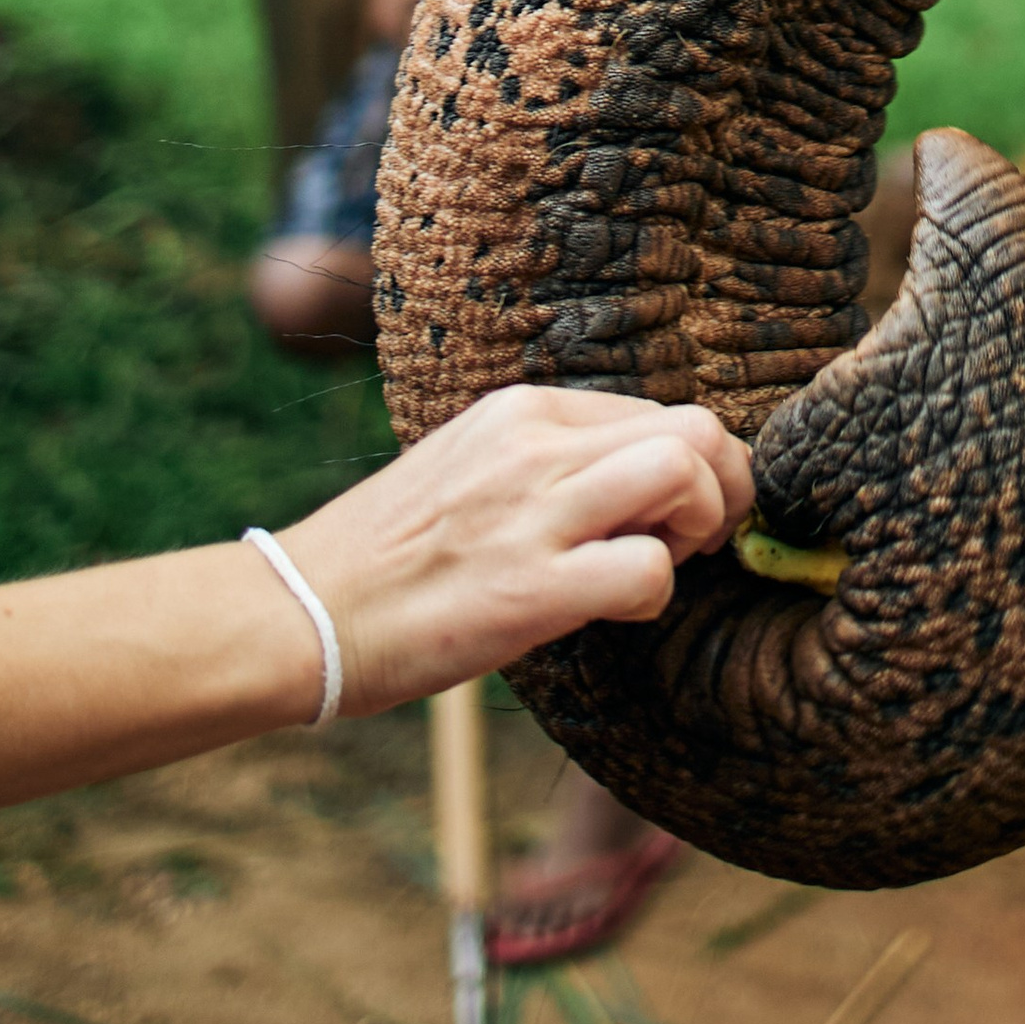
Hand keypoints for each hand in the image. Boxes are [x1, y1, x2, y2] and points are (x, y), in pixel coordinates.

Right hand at [279, 387, 756, 714]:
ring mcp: (533, 511)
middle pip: (694, 427)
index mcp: (522, 410)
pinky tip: (618, 611)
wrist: (301, 613)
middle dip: (723, 486)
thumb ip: (548, 460)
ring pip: (685, 471)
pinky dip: (655, 594)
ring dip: (701, 526)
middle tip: (696, 539)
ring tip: (664, 564)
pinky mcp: (528, 588)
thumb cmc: (387, 556)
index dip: (692, 465)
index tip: (673, 514)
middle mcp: (534, 445)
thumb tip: (636, 481)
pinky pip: (647, 570)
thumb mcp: (470, 465)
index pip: (660, 410)